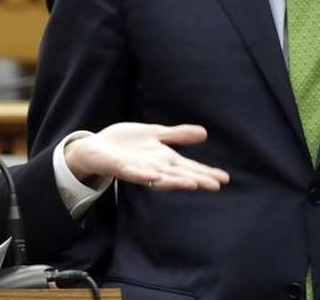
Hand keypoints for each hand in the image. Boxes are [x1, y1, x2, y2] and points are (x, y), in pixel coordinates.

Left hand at [63, 123, 229, 190]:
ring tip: (193, 184)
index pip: (189, 167)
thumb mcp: (155, 134)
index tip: (224, 179)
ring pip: (159, 178)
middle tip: (215, 185)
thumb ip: (177, 136)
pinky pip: (133, 173)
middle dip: (196, 180)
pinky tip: (154, 176)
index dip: (206, 172)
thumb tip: (204, 133)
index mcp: (163, 159)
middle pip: (178, 175)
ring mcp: (137, 169)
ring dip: (175, 181)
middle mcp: (154, 167)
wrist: (95, 147)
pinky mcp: (120, 166)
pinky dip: (144, 175)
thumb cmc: (125, 143)